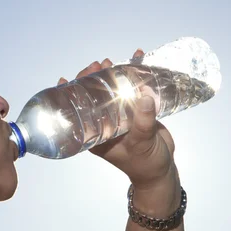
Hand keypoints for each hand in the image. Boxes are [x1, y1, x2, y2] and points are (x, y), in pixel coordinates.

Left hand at [57, 49, 177, 190]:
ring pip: (111, 92)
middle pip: (93, 97)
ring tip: (110, 62)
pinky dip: (133, 76)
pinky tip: (136, 59)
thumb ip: (143, 123)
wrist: (162, 171)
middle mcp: (104, 124)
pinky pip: (131, 92)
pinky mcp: (135, 112)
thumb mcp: (142, 144)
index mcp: (96, 135)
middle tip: (98, 65)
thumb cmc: (146, 163)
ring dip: (110, 75)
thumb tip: (144, 97)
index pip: (77, 112)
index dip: (71, 95)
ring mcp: (119, 117)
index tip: (68, 79)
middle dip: (92, 79)